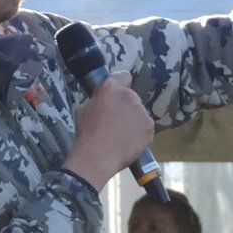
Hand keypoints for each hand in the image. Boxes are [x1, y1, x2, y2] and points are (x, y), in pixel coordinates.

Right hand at [63, 72, 154, 189]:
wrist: (97, 156)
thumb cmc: (86, 133)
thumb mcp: (83, 110)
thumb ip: (96, 101)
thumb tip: (100, 102)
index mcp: (110, 88)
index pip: (123, 76)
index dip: (121, 84)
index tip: (117, 95)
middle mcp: (129, 95)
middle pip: (131, 97)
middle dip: (125, 107)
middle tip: (116, 122)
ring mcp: (141, 111)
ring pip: (139, 113)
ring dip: (133, 120)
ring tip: (121, 135)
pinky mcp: (149, 126)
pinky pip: (146, 127)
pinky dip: (140, 133)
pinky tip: (129, 141)